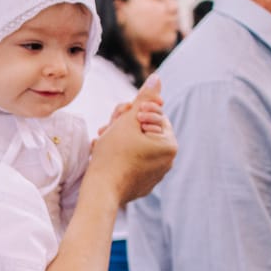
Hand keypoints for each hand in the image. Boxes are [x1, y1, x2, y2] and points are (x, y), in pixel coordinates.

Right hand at [88, 76, 176, 204]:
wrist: (100, 192)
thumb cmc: (113, 155)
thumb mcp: (127, 121)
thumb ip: (144, 98)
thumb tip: (157, 78)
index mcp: (169, 145)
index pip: (155, 115)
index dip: (134, 111)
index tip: (119, 117)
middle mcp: (168, 161)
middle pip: (146, 131)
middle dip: (125, 125)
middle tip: (106, 126)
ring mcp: (156, 175)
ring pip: (138, 146)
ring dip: (119, 138)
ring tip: (102, 139)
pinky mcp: (142, 185)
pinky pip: (133, 162)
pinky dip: (120, 155)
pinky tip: (104, 154)